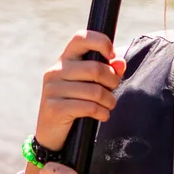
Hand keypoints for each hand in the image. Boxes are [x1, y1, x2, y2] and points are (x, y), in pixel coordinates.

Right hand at [23, 31, 124, 173]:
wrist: (53, 135)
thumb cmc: (76, 105)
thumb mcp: (91, 85)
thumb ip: (107, 72)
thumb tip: (120, 62)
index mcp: (65, 59)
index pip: (82, 38)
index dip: (101, 42)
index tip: (111, 56)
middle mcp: (55, 70)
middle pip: (96, 69)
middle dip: (112, 82)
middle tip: (112, 91)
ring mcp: (52, 89)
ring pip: (95, 91)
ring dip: (109, 101)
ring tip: (108, 106)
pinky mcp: (54, 108)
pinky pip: (88, 107)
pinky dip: (102, 113)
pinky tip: (102, 116)